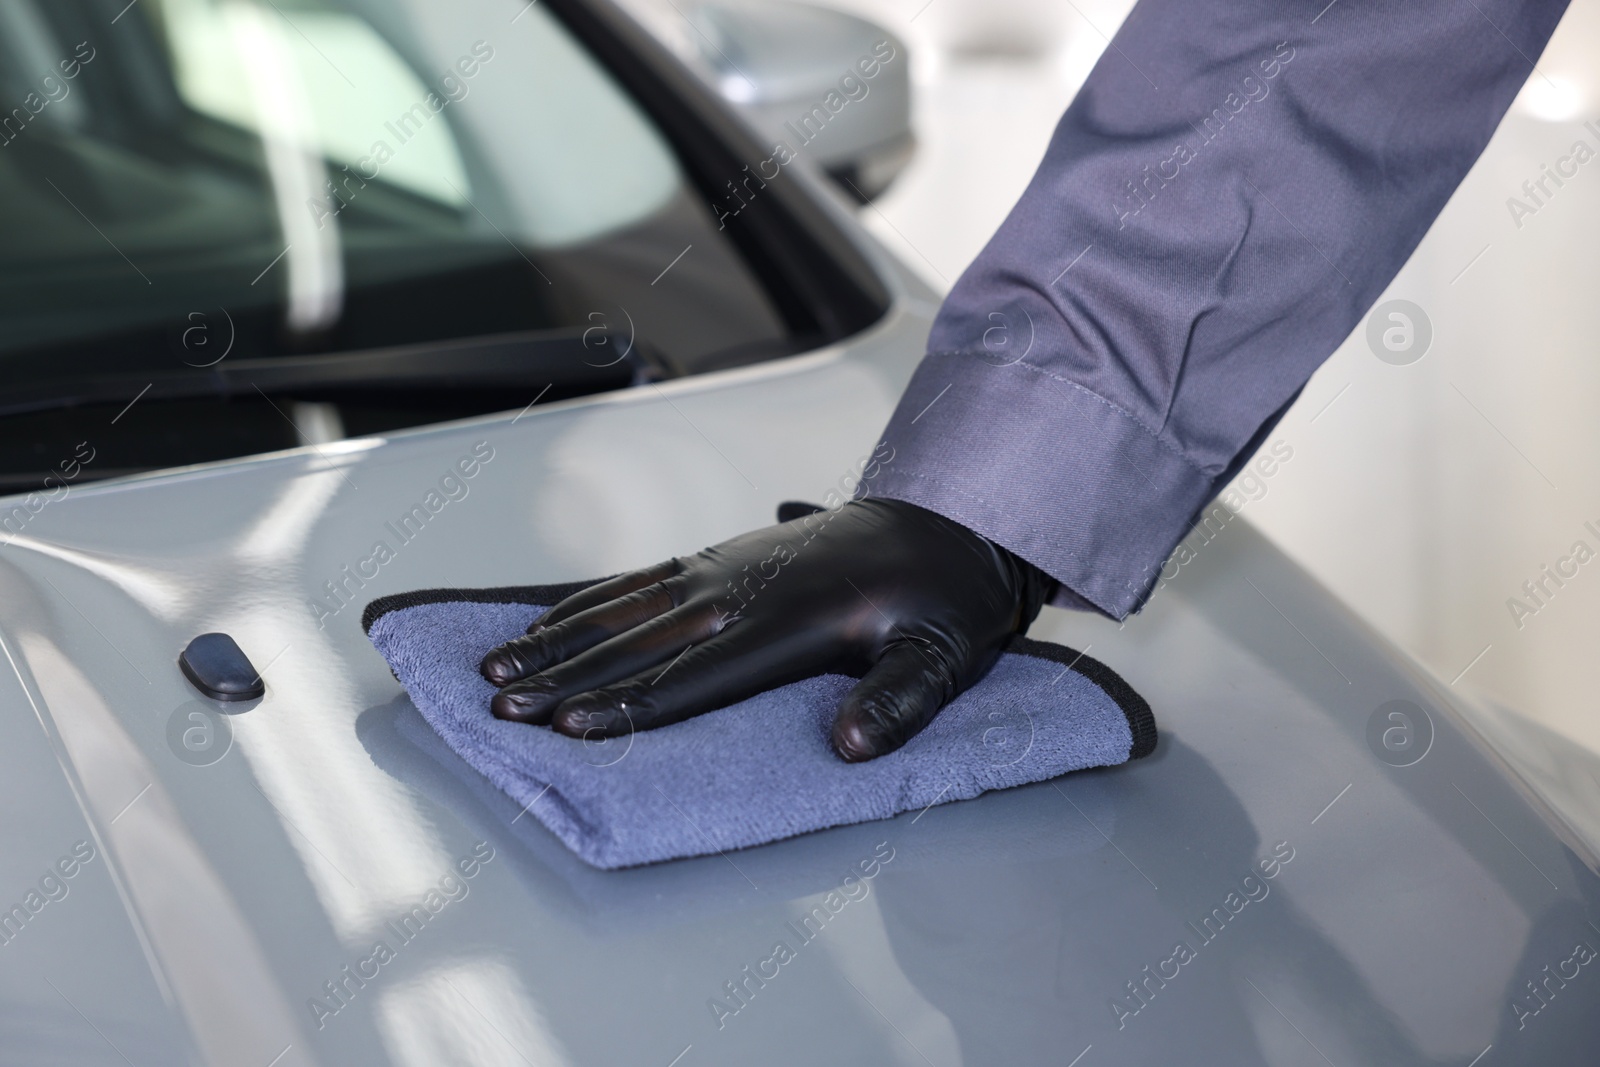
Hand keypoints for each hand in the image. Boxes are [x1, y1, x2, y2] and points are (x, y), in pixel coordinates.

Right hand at [480, 498, 1053, 760]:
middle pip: (640, 641)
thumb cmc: (942, 597)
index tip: (569, 723)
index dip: (629, 702)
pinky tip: (548, 622)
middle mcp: (744, 589)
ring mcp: (725, 567)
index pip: (697, 673)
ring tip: (496, 664)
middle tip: (502, 703)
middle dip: (565, 673)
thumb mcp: (944, 656)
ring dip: (557, 637)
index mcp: (793, 620)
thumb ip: (900, 702)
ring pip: (624, 607)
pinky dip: (587, 603)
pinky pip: (638, 581)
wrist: (943, 519)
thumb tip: (852, 745)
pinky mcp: (718, 557)